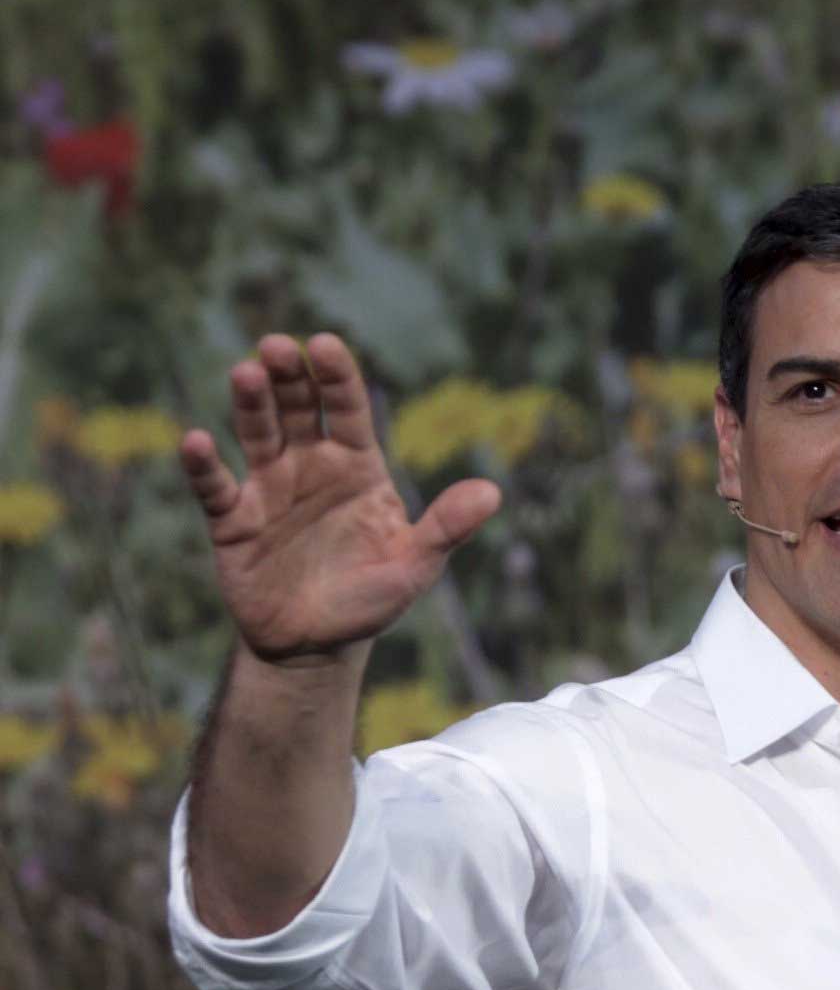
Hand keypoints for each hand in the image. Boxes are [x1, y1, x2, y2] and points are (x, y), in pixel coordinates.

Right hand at [179, 332, 500, 665]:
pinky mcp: (232, 519)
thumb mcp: (414, 567)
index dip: (336, 378)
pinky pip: (214, 487)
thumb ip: (447, 528)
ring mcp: (268, 488)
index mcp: (358, 469)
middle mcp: (310, 467)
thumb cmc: (371, 600)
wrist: (317, 645)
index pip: (349, 412)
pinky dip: (203, 466)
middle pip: (298, 409)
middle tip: (277, 347)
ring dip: (250, 404)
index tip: (325, 344)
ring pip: (257, 434)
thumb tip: (492, 493)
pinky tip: (197, 442)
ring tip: (245, 374)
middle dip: (288, 376)